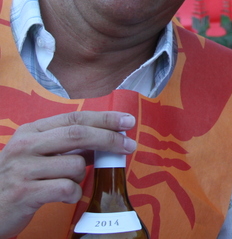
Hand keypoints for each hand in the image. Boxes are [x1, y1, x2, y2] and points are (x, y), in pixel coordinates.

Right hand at [0, 111, 136, 237]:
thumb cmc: (19, 179)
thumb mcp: (38, 155)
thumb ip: (68, 146)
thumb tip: (106, 140)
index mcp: (31, 131)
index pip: (74, 117)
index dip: (105, 118)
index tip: (128, 121)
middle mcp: (25, 145)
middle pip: (78, 134)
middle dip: (109, 138)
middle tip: (129, 146)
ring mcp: (23, 169)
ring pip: (75, 165)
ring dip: (82, 176)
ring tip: (67, 182)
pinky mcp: (25, 193)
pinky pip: (67, 188)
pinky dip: (73, 194)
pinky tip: (63, 197)